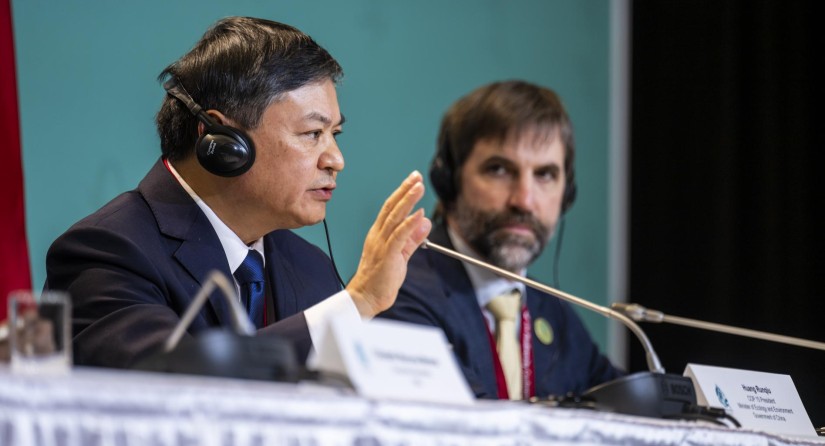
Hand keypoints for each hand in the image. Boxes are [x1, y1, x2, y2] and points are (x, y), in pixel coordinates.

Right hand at [347, 171, 431, 317]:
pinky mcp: (386, 255)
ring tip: (418, 186)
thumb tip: (425, 222)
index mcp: (379, 234)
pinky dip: (409, 224)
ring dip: (407, 200)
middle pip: (392, 207)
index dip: (402, 193)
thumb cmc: (381, 279)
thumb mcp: (401, 255)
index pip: (391, 209)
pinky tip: (418, 214)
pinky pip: (398, 236)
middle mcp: (378, 235)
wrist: (365, 298)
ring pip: (394, 217)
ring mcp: (380, 244)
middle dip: (405, 190)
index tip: (413, 181)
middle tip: (416, 176)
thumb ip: (413, 239)